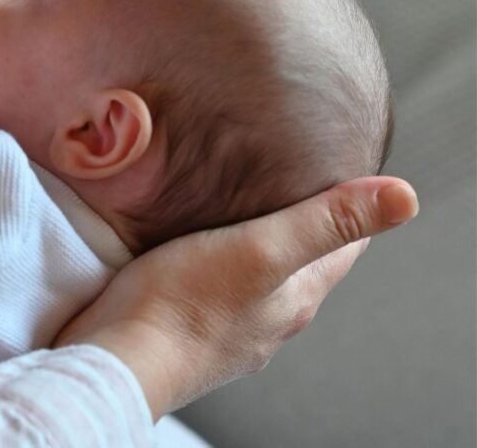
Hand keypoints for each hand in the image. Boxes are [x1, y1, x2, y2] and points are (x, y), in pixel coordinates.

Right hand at [55, 176, 417, 419]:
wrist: (118, 359)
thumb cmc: (183, 301)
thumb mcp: (261, 249)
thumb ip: (324, 222)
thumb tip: (405, 197)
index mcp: (297, 296)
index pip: (346, 245)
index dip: (348, 204)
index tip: (332, 165)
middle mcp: (272, 319)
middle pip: (304, 262)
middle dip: (300, 220)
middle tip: (280, 174)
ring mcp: (232, 332)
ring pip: (260, 279)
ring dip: (256, 245)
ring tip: (234, 205)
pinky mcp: (192, 332)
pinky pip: (218, 292)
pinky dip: (217, 266)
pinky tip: (192, 251)